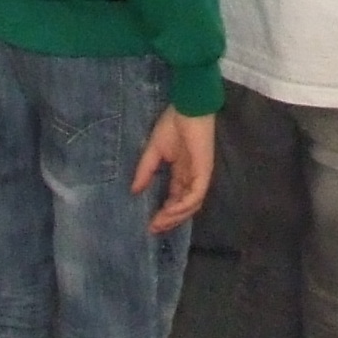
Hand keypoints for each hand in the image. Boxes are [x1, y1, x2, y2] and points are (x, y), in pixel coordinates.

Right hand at [133, 108, 217, 233]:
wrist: (188, 108)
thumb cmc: (174, 124)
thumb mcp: (154, 151)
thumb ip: (146, 170)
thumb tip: (134, 190)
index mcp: (183, 172)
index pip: (176, 198)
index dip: (164, 212)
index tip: (150, 223)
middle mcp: (192, 177)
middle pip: (184, 206)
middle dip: (169, 219)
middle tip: (153, 229)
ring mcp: (200, 175)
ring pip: (191, 205)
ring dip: (176, 216)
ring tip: (159, 223)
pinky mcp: (204, 171)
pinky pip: (196, 195)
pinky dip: (183, 205)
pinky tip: (169, 210)